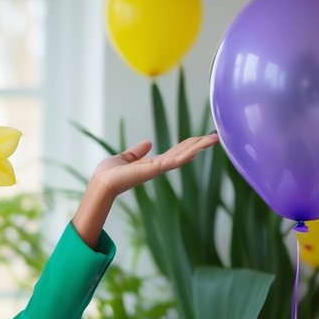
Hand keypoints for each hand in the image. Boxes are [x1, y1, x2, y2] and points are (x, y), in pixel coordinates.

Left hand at [89, 133, 218, 199]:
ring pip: (183, 156)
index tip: (202, 139)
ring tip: (215, 139)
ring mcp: (158, 169)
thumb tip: (148, 143)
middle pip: (184, 153)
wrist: (102, 182)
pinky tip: (197, 150)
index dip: (189, 145)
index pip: (176, 152)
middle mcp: (159, 166)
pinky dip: (185, 155)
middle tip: (217, 136)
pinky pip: (173, 161)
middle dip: (200, 144)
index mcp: (153, 163)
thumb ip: (137, 151)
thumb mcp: (126, 157)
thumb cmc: (109, 173)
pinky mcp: (153, 169)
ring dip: (199, 147)